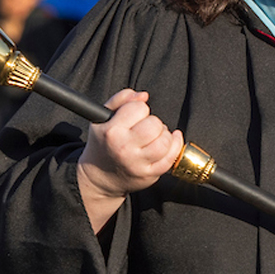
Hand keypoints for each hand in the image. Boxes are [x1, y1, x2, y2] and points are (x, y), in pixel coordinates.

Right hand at [77, 88, 182, 229]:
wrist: (99, 177)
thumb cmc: (103, 144)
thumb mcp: (102, 118)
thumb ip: (120, 100)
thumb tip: (143, 96)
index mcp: (112, 132)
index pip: (139, 108)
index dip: (139, 109)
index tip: (134, 117)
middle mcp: (124, 148)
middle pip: (155, 124)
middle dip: (153, 122)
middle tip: (145, 128)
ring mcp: (138, 164)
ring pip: (165, 141)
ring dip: (164, 135)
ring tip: (154, 136)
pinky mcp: (149, 175)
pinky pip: (171, 158)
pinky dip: (175, 146)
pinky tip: (170, 140)